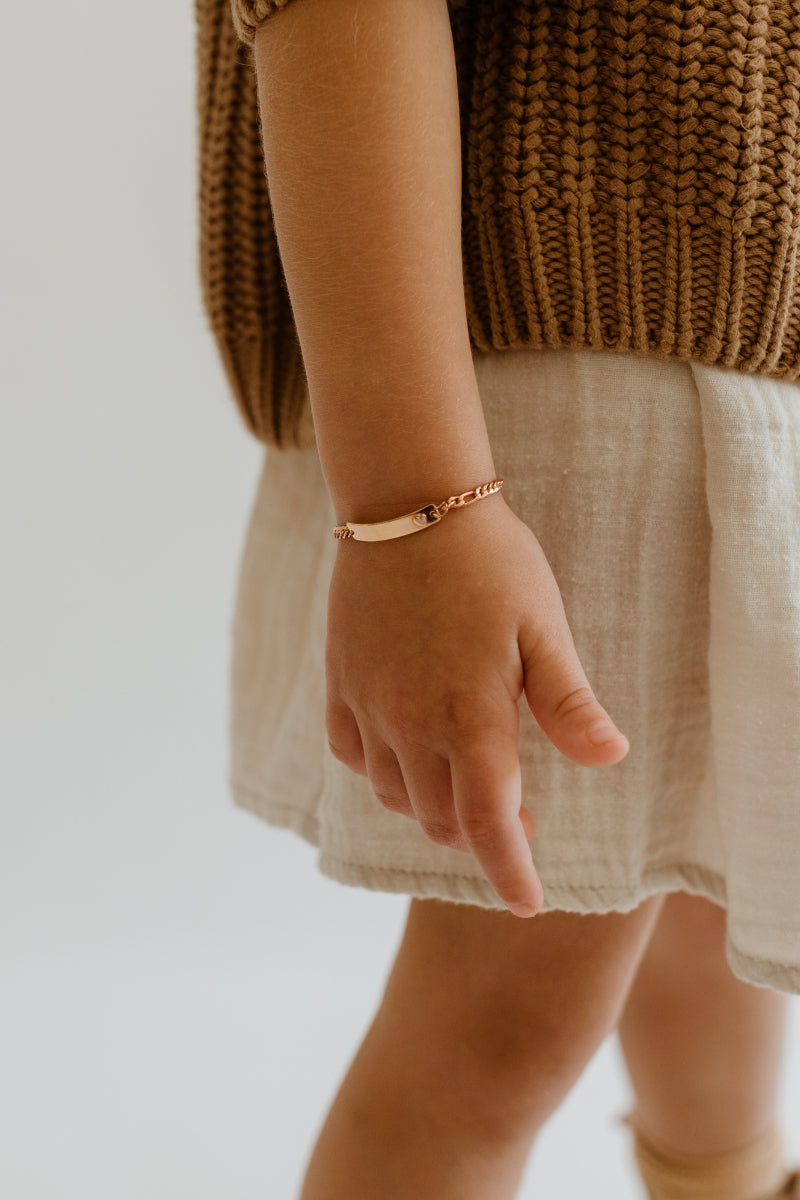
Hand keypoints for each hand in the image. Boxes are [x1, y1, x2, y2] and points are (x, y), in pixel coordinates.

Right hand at [325, 493, 629, 915]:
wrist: (408, 504)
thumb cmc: (490, 563)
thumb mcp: (544, 626)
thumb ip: (568, 702)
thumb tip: (610, 759)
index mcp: (471, 717)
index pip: (490, 823)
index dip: (510, 872)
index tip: (527, 903)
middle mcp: (411, 725)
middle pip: (442, 819)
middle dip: (480, 836)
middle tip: (519, 814)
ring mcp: (370, 706)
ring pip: (395, 796)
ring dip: (433, 808)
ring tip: (464, 784)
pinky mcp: (341, 683)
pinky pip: (353, 755)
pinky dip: (382, 772)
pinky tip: (405, 752)